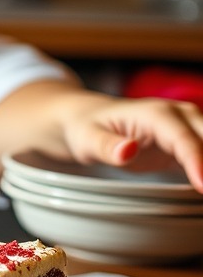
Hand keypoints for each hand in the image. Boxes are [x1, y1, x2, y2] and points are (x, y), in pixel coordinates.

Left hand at [58, 93, 202, 192]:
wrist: (87, 119)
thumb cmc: (85, 128)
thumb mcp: (87, 139)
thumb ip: (107, 146)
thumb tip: (128, 151)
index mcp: (156, 114)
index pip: (184, 138)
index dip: (199, 162)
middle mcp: (178, 116)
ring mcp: (186, 128)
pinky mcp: (187, 144)